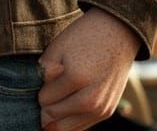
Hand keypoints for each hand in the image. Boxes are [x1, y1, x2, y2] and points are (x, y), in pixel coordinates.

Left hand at [37, 8, 141, 130]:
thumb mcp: (57, 47)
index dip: (38, 92)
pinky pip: (82, 127)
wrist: (117, 34)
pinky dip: (69, 122)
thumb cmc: (84, 37)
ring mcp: (102, 108)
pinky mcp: (108, 112)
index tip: (41, 82)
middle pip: (55, 118)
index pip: (45, 100)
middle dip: (44, 109)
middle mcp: (92, 98)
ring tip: (53, 103)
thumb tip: (40, 98)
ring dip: (56, 119)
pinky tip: (63, 111)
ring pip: (68, 128)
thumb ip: (44, 72)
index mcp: (76, 78)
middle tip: (45, 95)